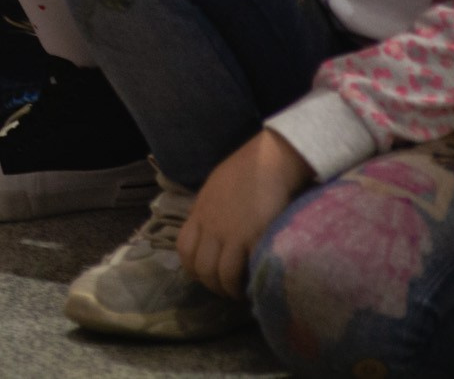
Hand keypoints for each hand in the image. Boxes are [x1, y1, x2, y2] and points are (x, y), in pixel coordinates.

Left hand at [179, 130, 313, 299]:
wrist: (269, 160)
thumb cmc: (246, 169)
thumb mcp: (216, 188)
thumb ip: (209, 209)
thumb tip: (208, 228)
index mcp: (199, 213)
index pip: (183, 249)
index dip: (192, 268)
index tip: (206, 275)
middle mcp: (210, 226)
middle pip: (199, 267)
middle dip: (211, 285)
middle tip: (225, 290)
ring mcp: (229, 234)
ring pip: (218, 274)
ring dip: (228, 289)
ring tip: (239, 294)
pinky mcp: (252, 239)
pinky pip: (241, 271)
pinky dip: (245, 283)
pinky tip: (254, 285)